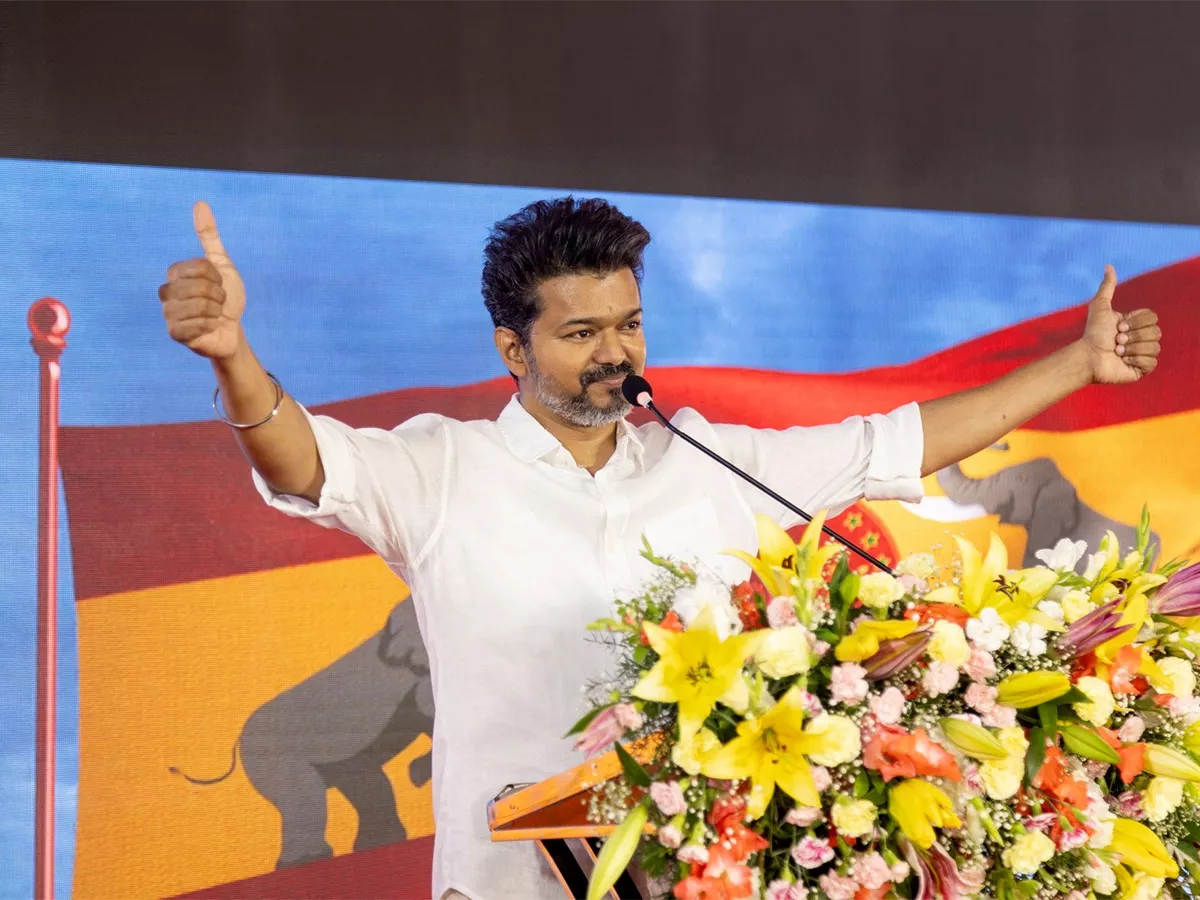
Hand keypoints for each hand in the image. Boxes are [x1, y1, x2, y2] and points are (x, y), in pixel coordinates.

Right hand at [158, 202, 245, 358]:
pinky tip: (209, 328)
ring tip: (214, 315)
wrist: (232, 329)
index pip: (199, 267)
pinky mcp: (175, 333)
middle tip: (218, 302)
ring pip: (198, 307)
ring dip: (215, 312)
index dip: (216, 277)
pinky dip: (210, 326)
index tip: (218, 284)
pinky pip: (195, 326)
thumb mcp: (223, 264)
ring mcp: (168, 313)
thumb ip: (209, 236)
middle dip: (218, 296)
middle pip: (198, 287)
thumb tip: (200, 204)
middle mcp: (167, 292)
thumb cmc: (226, 297)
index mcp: (175, 273)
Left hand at [1079, 265, 1160, 384]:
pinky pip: (1152, 363)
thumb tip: (1108, 266)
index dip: (1136, 322)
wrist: (1087, 357)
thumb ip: (1107, 287)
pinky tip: (1122, 362)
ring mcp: (1143, 353)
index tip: (1118, 326)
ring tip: (1117, 352)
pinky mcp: (1142, 369)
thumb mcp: (1099, 306)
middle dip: (1133, 336)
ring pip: (1155, 347)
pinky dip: (1136, 361)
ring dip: (1133, 349)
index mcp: (1136, 323)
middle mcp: (1141, 337)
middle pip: (1156, 332)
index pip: (1153, 317)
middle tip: (1116, 340)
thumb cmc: (1093, 333)